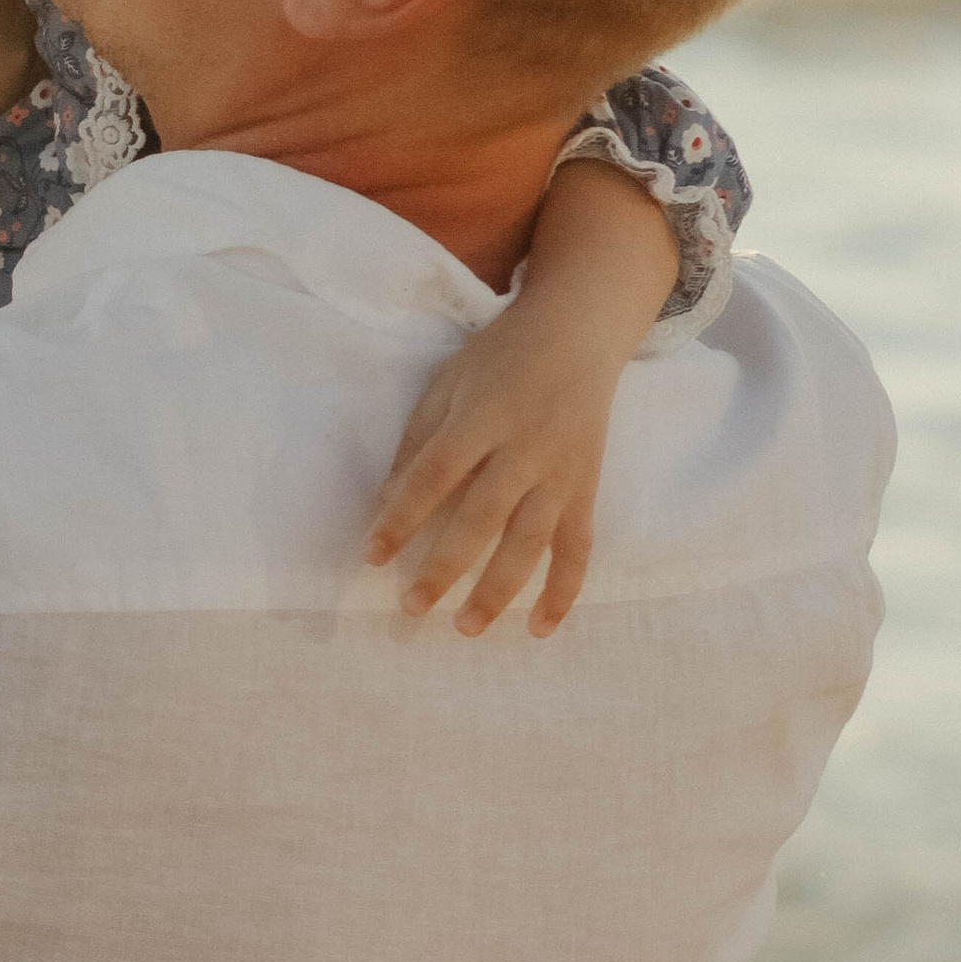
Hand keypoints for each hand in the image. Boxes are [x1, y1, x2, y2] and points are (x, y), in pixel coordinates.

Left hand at [366, 318, 622, 638]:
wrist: (578, 333)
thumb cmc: (501, 357)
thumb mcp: (449, 382)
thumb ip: (418, 441)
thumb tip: (386, 504)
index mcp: (481, 416)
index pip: (435, 474)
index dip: (402, 516)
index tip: (373, 554)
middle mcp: (523, 448)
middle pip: (481, 517)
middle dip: (444, 567)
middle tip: (412, 608)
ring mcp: (561, 472)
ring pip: (530, 542)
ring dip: (499, 591)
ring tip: (466, 628)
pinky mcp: (587, 490)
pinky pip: (578, 549)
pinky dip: (563, 591)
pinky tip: (539, 628)